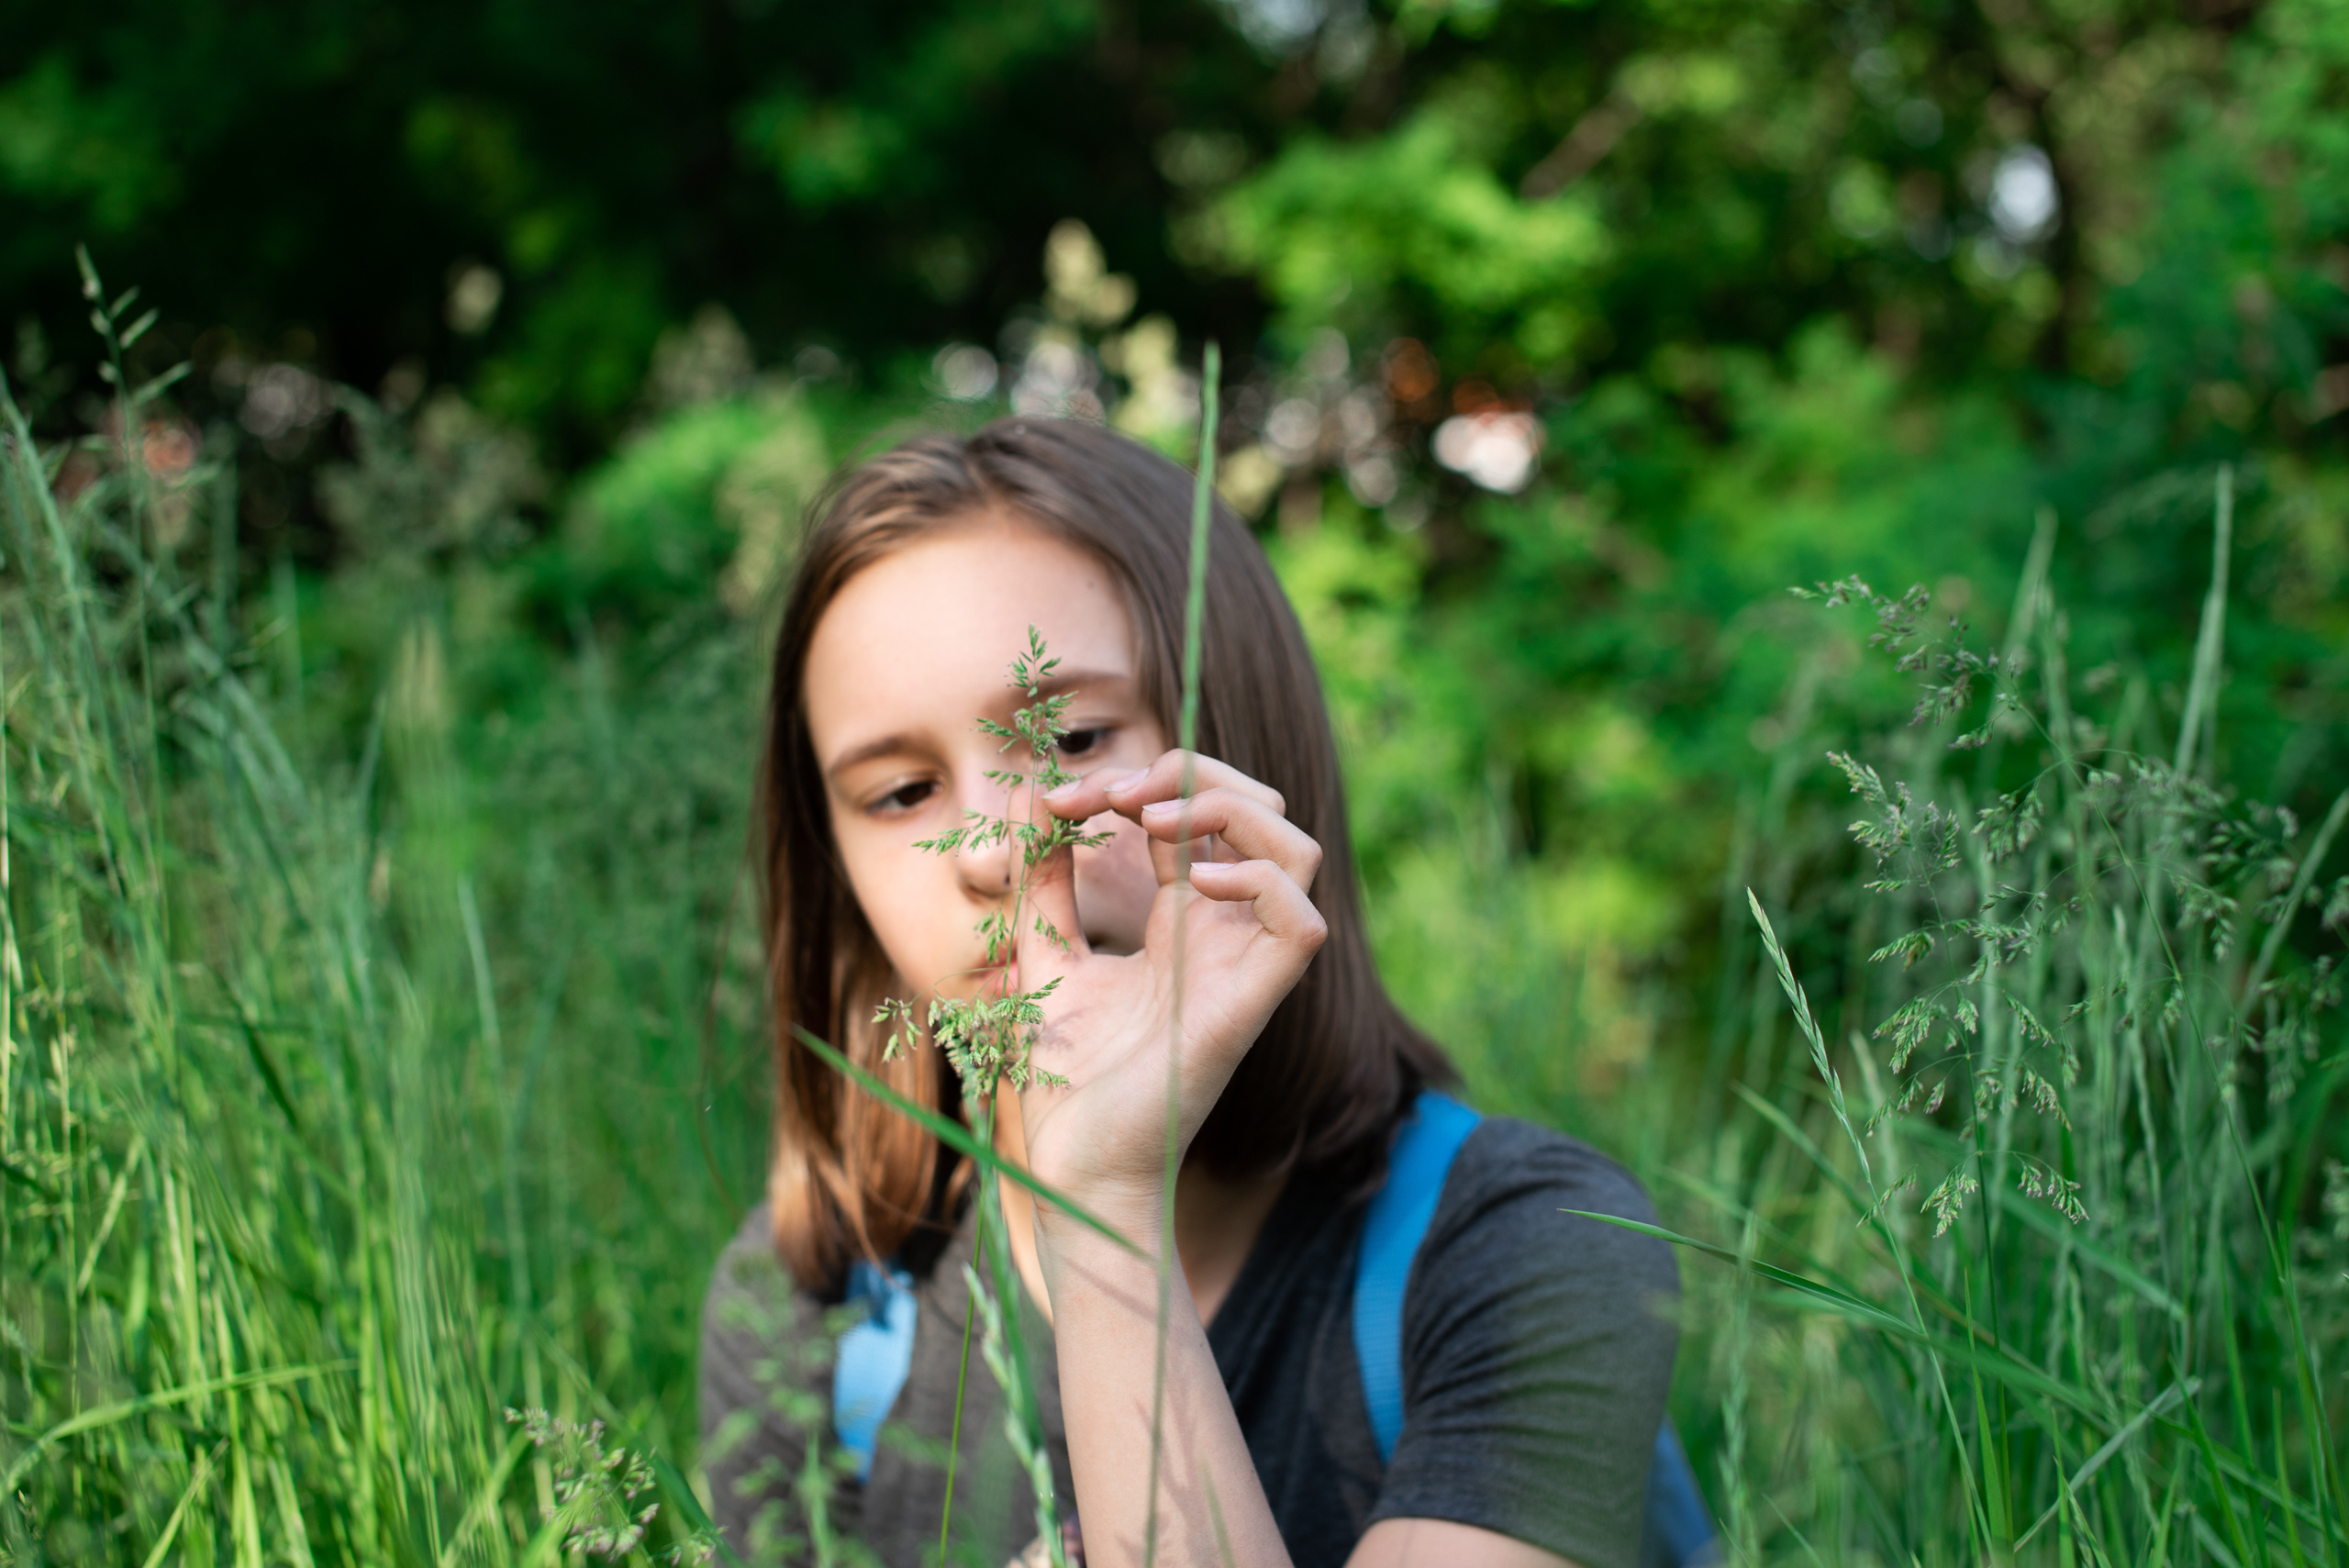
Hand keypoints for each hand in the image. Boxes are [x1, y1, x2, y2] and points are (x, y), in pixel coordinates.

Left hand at [1011, 750, 1326, 1244]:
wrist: (1075, 1165)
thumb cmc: (1068, 1082)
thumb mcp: (1043, 957)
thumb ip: (1044, 883)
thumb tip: (1033, 800)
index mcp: (1182, 921)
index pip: (1202, 811)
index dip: (1142, 780)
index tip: (1062, 800)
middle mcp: (1223, 935)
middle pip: (1262, 809)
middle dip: (1194, 770)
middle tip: (1116, 792)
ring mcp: (1244, 966)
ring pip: (1297, 849)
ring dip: (1231, 809)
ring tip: (1156, 820)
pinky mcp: (1252, 1004)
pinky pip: (1301, 920)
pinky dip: (1258, 880)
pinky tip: (1193, 882)